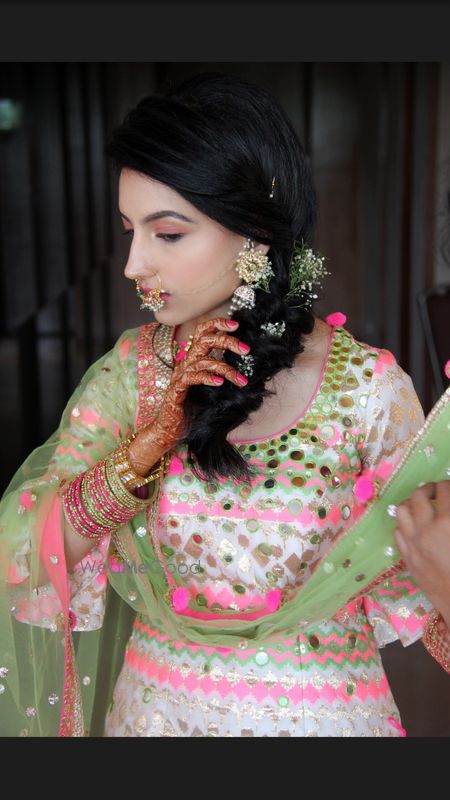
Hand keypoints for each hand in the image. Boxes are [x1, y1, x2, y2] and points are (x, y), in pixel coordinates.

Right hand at [127, 316, 250, 473]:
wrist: (169, 429)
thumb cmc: (191, 410)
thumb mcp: (211, 391)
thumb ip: (221, 378)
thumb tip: (245, 375)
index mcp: (193, 360)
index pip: (202, 333)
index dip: (217, 325)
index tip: (236, 325)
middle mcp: (186, 364)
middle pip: (204, 340)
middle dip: (227, 341)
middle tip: (246, 349)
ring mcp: (180, 376)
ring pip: (204, 361)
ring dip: (226, 369)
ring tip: (241, 380)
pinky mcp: (176, 390)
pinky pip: (192, 377)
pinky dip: (207, 378)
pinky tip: (220, 383)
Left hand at [394, 481, 449, 627]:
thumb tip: (449, 503)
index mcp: (448, 523)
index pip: (445, 490)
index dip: (449, 485)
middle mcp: (426, 530)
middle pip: (418, 495)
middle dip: (428, 488)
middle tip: (437, 491)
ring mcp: (413, 545)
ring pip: (401, 511)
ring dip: (411, 503)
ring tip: (421, 505)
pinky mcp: (408, 559)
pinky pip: (398, 533)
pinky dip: (405, 525)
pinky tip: (415, 528)